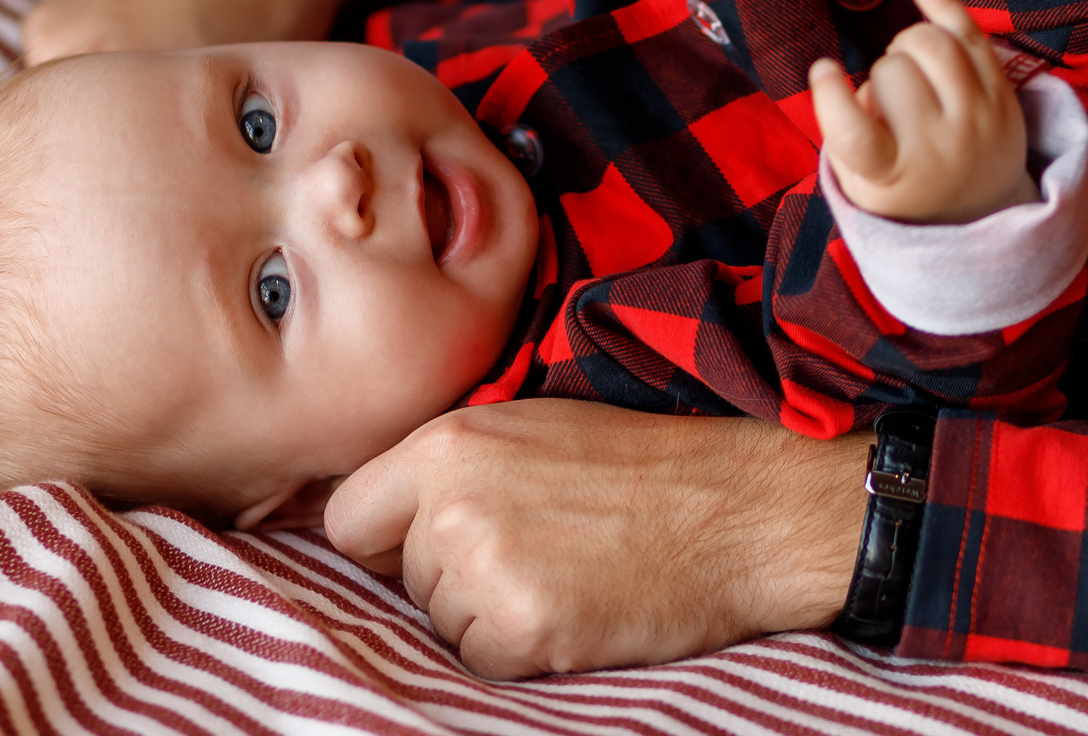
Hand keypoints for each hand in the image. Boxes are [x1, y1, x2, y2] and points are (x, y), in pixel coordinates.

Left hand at [323, 399, 866, 678]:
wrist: (738, 508)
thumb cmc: (641, 463)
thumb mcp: (530, 427)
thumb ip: (449, 466)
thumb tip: (381, 524)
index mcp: (447, 443)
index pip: (349, 519)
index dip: (387, 539)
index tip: (428, 543)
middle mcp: (451, 503)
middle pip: (402, 577)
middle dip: (451, 576)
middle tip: (534, 548)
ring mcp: (485, 568)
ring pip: (440, 622)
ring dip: (487, 614)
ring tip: (561, 573)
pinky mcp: (523, 628)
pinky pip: (479, 660)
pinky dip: (520, 649)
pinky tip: (572, 608)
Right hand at [807, 0, 1028, 223]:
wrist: (981, 206)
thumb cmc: (905, 184)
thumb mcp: (860, 180)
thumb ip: (840, 131)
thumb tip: (840, 75)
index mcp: (893, 174)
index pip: (854, 133)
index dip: (830, 94)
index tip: (824, 69)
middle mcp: (939, 147)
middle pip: (893, 71)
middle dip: (880, 71)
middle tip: (889, 91)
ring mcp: (977, 118)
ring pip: (932, 42)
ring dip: (908, 43)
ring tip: (909, 66)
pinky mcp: (1002, 94)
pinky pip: (971, 32)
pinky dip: (942, 3)